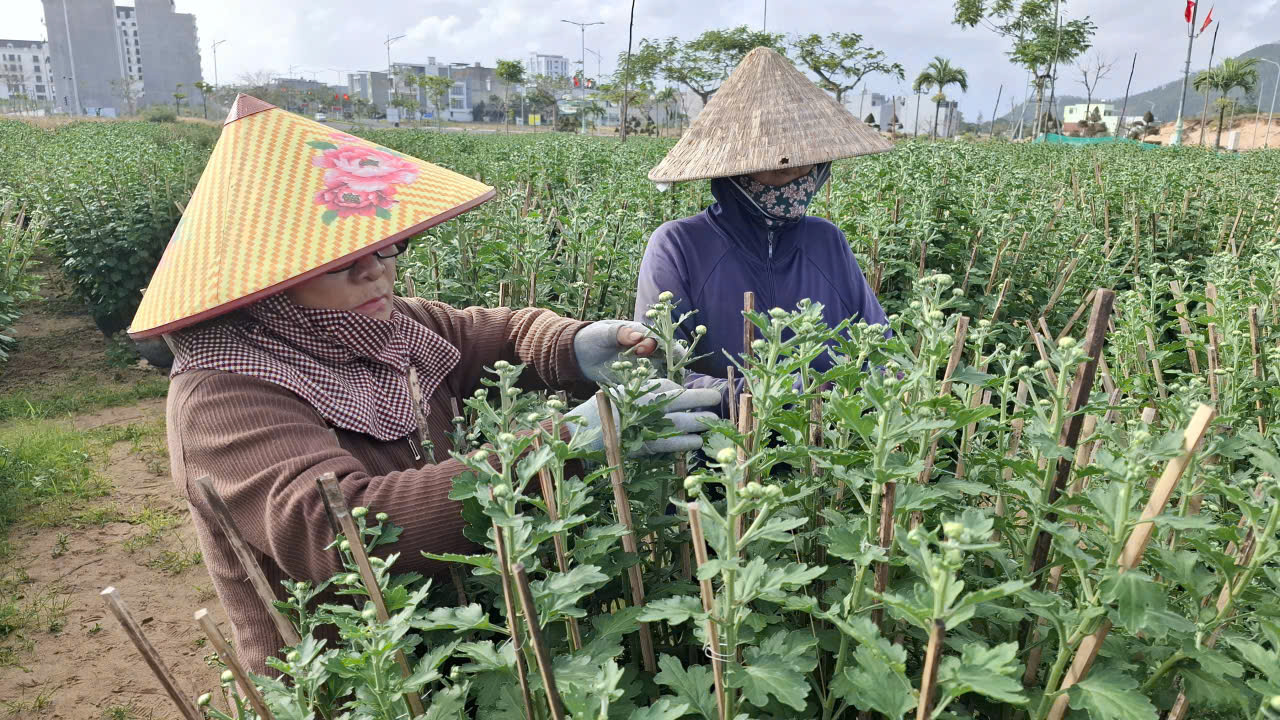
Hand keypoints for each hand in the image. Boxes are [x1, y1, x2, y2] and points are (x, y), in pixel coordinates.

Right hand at [563, 379, 718, 456]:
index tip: (709, 395)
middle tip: (716, 403)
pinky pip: (673, 444)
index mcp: (645, 390)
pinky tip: (697, 442)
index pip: (676, 390)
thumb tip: (677, 390)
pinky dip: (687, 442)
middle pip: (685, 403)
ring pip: (684, 424)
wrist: (586, 431)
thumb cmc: (608, 408)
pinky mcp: (647, 445)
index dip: (695, 394)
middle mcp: (650, 406)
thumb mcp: (628, 390)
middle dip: (704, 403)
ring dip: (700, 424)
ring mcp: (650, 426)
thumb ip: (652, 389)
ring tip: (711, 423)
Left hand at [574, 320, 684, 383]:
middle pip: (667, 355)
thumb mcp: (604, 333)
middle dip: (675, 364)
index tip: (661, 353)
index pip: (660, 339)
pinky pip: (649, 383)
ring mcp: (641, 363)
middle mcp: (645, 348)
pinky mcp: (635, 377)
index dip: (664, 345)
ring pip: (662, 370)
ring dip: (669, 377)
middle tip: (677, 375)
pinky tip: (663, 394)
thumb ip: (621, 333)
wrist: (578, 354)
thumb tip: (639, 336)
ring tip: (676, 387)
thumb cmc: (592, 337)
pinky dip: (657, 388)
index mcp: (640, 332)